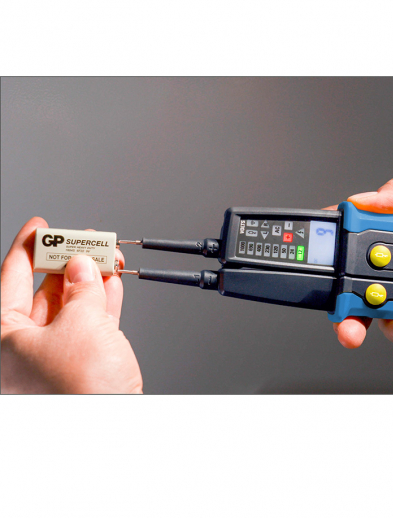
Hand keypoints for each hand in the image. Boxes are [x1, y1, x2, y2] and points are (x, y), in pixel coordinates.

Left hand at [1, 217, 142, 392]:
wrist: (117, 429)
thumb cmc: (83, 390)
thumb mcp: (81, 323)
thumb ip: (82, 288)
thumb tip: (84, 266)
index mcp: (3, 339)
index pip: (12, 279)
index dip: (29, 248)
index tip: (41, 226)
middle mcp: (24, 348)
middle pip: (43, 290)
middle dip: (66, 262)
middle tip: (83, 239)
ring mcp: (55, 356)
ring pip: (71, 305)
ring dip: (90, 279)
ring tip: (105, 255)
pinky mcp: (84, 363)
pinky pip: (91, 322)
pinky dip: (103, 300)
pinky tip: (112, 282)